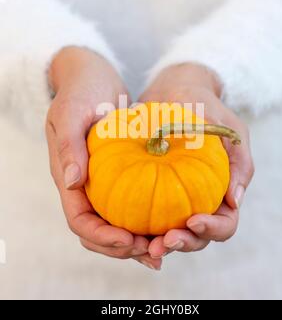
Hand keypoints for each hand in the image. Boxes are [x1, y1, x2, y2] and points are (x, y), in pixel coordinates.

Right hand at [46, 47, 161, 269]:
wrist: (91, 76)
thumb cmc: (80, 91)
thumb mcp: (71, 113)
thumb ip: (68, 147)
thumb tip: (73, 183)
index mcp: (67, 177)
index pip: (79, 220)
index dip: (101, 237)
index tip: (129, 241)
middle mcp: (84, 186)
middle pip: (98, 231)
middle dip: (123, 247)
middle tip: (155, 250)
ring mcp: (101, 182)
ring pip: (115, 222)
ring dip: (137, 240)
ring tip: (165, 245)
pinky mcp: (119, 174)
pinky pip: (131, 203)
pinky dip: (147, 218)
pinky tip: (169, 222)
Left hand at [139, 63, 254, 258]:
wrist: (175, 92)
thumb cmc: (206, 109)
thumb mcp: (230, 131)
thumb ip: (239, 163)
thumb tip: (234, 201)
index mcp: (222, 192)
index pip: (224, 223)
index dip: (212, 229)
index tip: (193, 220)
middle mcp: (199, 201)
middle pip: (196, 236)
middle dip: (183, 243)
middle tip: (163, 242)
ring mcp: (175, 198)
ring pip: (171, 232)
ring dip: (159, 242)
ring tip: (143, 244)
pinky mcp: (151, 190)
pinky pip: (146, 214)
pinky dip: (139, 227)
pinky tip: (125, 228)